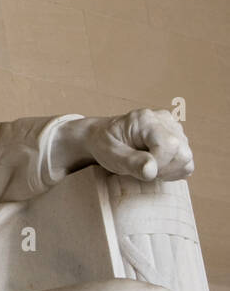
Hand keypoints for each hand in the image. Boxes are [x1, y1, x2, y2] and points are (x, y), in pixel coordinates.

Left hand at [52, 109, 193, 181]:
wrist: (103, 137)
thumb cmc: (104, 144)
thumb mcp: (109, 154)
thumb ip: (130, 162)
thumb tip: (152, 170)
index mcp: (145, 119)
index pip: (169, 145)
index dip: (159, 164)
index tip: (139, 169)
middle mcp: (164, 120)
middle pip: (182, 154)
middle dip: (163, 169)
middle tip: (141, 169)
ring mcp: (174, 128)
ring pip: (186, 160)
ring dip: (168, 171)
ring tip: (145, 166)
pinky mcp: (179, 138)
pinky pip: (186, 164)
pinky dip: (172, 171)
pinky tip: (154, 166)